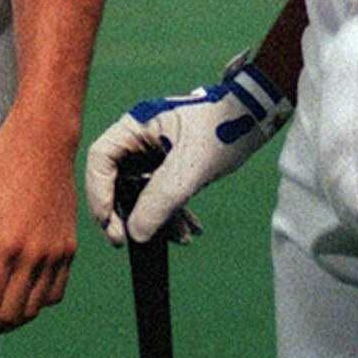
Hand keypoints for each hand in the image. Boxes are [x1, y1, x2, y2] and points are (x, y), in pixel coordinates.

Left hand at [0, 116, 78, 343]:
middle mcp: (34, 255)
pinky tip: (19, 301)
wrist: (43, 142)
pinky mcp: (68, 248)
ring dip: (9, 323)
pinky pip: (55, 292)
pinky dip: (36, 306)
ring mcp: (55, 254)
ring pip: (34, 308)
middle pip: (10, 315)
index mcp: (4, 244)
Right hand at [85, 57, 289, 245]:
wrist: (258, 116)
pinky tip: (190, 230)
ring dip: (156, 218)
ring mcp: (156, 152)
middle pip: (117, 180)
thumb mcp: (191, 167)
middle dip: (125, 213)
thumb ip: (161, 200)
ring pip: (142, 192)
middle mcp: (140, 139)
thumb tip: (136, 234)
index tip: (110, 224)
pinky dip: (174, 212)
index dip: (99, 194)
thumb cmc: (223, 127)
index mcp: (135, 126)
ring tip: (180, 238)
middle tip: (128, 241)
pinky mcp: (173, 164)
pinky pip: (163, 193)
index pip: (100, 160)